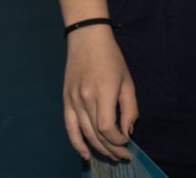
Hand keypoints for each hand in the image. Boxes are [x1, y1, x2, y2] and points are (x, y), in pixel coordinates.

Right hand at [62, 25, 136, 161]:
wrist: (86, 38)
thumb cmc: (111, 58)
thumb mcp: (127, 82)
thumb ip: (130, 109)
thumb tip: (127, 131)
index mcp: (102, 92)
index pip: (107, 128)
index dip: (118, 140)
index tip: (128, 141)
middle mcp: (85, 98)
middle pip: (96, 134)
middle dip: (112, 149)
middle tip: (124, 156)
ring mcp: (73, 99)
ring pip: (84, 133)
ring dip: (99, 148)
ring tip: (111, 156)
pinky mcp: (66, 99)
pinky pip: (69, 126)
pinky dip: (76, 142)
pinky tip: (85, 154)